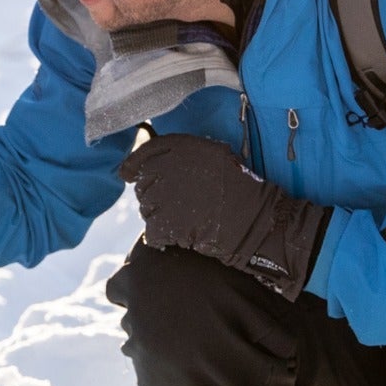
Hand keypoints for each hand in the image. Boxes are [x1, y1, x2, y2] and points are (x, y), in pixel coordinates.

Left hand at [118, 133, 330, 299]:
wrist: (259, 221)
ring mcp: (169, 195)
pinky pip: (152, 231)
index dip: (133, 164)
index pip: (145, 152)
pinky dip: (160, 237)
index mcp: (185, 148)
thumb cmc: (241, 190)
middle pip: (144, 183)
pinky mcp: (170, 223)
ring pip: (146, 208)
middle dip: (153, 195)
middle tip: (173, 206)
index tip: (126, 174)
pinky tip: (177, 237)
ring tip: (183, 221)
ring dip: (158, 216)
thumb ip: (184, 155)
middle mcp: (173, 167)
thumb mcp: (216, 158)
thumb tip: (148, 157)